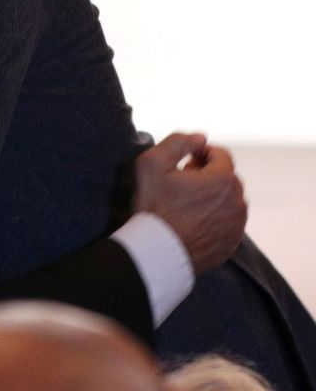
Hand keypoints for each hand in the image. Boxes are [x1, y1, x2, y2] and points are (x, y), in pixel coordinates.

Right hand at [134, 132, 245, 273]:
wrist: (157, 252)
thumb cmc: (153, 207)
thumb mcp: (152, 164)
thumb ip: (178, 142)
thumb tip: (200, 137)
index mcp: (223, 179)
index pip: (220, 154)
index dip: (200, 153)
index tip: (182, 163)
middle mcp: (237, 201)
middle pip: (226, 177)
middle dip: (207, 175)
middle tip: (181, 184)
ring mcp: (236, 225)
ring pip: (228, 200)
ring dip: (212, 196)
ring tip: (185, 204)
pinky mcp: (231, 243)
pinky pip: (227, 222)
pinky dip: (214, 217)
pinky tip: (191, 222)